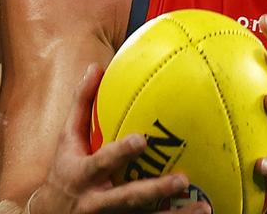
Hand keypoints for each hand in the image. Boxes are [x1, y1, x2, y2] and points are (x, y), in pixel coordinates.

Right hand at [28, 65, 209, 213]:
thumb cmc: (64, 171)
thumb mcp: (66, 140)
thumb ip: (81, 105)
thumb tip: (95, 67)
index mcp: (83, 174)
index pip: (102, 162)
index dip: (121, 153)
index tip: (142, 141)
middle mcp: (97, 201)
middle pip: (129, 197)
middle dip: (155, 190)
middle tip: (183, 180)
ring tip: (202, 209)